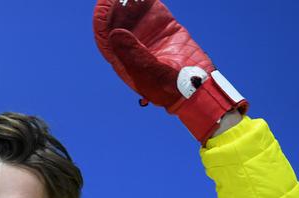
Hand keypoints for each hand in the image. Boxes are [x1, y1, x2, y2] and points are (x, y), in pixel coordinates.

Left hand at [93, 0, 246, 143]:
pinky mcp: (166, 28)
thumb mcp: (148, 71)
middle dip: (115, 7)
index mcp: (123, 60)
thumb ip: (133, 52)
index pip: (107, 38)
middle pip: (119, 22)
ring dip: (130, 1)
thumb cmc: (169, 87)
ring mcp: (150, 36)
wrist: (196, 88)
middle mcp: (134, 47)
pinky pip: (154, 9)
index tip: (102, 5)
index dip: (102, 21)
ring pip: (135, 13)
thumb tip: (114, 33)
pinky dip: (147, 0)